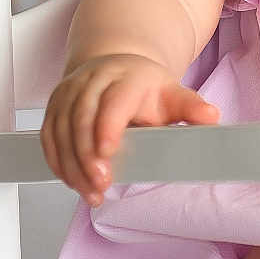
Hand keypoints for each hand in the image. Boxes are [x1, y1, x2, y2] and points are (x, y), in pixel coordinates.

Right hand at [41, 52, 219, 206]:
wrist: (116, 67)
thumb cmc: (144, 88)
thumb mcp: (172, 94)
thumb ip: (190, 108)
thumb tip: (211, 117)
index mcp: (126, 77)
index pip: (113, 101)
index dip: (107, 127)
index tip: (108, 154)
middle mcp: (94, 80)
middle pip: (82, 117)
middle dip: (86, 155)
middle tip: (99, 184)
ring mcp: (71, 91)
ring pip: (61, 129)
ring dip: (71, 165)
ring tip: (88, 191)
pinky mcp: (55, 105)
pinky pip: (48, 135)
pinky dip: (56, 160)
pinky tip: (70, 180)